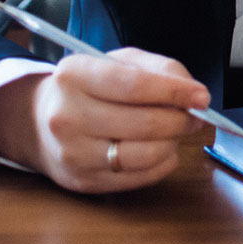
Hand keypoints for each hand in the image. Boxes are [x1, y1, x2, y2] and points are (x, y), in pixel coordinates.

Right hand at [0, 48, 210, 193]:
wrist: (40, 121)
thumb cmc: (89, 85)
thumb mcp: (118, 61)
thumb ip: (158, 68)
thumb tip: (192, 92)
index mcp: (75, 74)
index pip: (134, 85)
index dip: (174, 91)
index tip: (202, 96)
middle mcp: (68, 115)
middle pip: (142, 123)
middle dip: (180, 119)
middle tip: (196, 114)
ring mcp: (73, 153)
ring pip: (142, 155)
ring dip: (173, 143)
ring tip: (178, 130)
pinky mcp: (82, 182)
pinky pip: (136, 178)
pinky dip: (162, 164)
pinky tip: (165, 150)